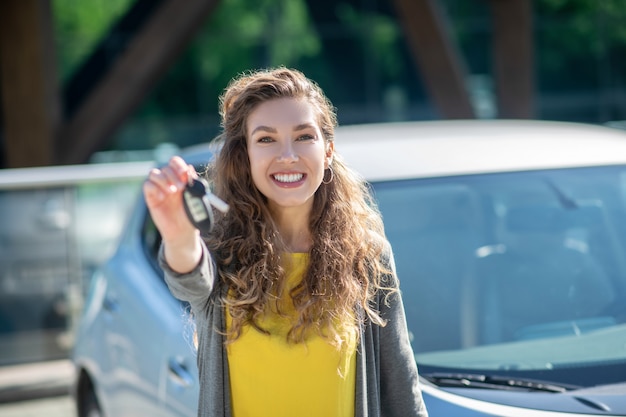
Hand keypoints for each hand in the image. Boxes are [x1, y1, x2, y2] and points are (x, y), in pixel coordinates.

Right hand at [143, 155, 201, 272]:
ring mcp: (159, 189)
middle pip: (165, 167)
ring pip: (153, 173)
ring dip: (163, 180)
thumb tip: (189, 168)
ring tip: (171, 193)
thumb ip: (193, 183)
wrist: (183, 232)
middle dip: (173, 175)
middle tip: (180, 188)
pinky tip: (162, 198)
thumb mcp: (195, 198)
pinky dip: (154, 188)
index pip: (175, 162)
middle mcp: (169, 182)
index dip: (178, 165)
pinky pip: (147, 186)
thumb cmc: (191, 215)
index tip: (184, 173)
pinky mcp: (151, 198)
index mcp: (181, 179)